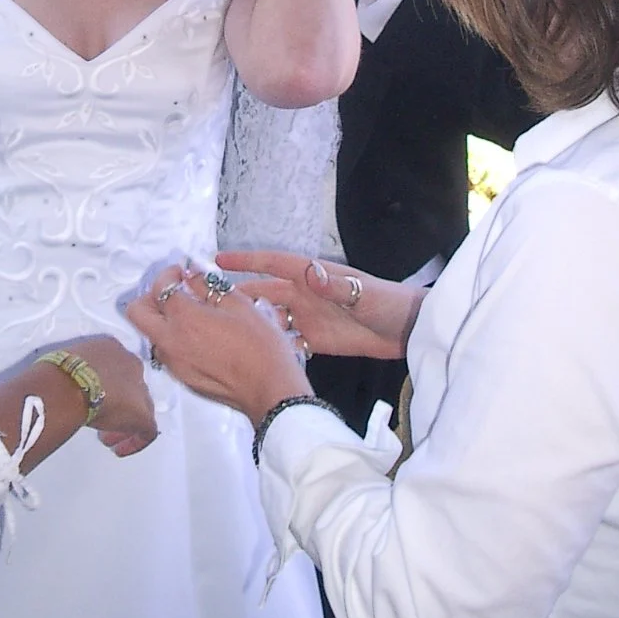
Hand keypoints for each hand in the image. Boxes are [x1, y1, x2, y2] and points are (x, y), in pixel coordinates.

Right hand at [56, 334, 157, 457]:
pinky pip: (146, 431)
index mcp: (111, 347)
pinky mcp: (142, 414)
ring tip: (107, 437)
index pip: (116, 367)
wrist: (68, 384)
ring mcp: (139, 388)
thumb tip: (68, 385)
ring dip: (124, 423)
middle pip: (132, 387)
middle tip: (102, 419)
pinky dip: (134, 442)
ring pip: (141, 407)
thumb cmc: (58, 372)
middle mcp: (130, 363)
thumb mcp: (67, 363)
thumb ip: (75, 371)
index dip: (107, 386)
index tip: (95, 398)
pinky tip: (119, 449)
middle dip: (118, 404)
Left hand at [125, 266, 310, 425]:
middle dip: (151, 296)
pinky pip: (167, 353)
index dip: (169, 273)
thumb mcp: (238, 304)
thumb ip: (208, 285)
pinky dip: (174, 339)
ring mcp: (174, 363)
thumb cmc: (260, 346)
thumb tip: (192, 273)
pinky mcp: (182, 378)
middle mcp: (171, 342)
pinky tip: (200, 338)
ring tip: (191, 315)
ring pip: (151, 334)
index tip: (182, 272)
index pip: (160, 287)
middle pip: (137, 312)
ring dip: (162, 320)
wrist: (269, 389)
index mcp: (184, 319)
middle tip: (174, 292)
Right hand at [215, 252, 424, 361]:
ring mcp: (309, 318)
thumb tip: (310, 272)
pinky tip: (255, 357)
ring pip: (272, 319)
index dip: (246, 261)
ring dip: (253, 324)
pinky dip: (272, 347)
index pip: (273, 264)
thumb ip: (335, 286)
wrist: (409, 330)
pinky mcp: (316, 341)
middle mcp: (305, 295)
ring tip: (225, 333)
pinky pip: (287, 342)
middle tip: (209, 306)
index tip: (217, 260)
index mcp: (314, 276)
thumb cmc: (387, 302)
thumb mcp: (363, 292)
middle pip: (265, 293)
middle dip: (239, 297)